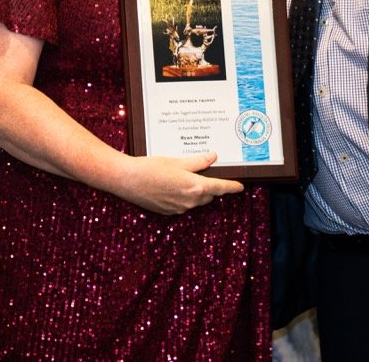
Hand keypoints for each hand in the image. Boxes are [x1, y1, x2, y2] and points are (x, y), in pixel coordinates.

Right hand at [111, 152, 243, 214]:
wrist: (128, 180)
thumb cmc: (151, 168)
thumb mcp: (178, 161)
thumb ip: (198, 161)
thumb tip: (212, 157)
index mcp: (195, 187)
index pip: (220, 188)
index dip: (232, 187)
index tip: (240, 187)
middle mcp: (190, 201)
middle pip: (208, 195)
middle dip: (210, 185)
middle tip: (205, 172)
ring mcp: (179, 208)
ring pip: (195, 200)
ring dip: (195, 190)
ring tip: (183, 176)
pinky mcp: (168, 211)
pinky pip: (182, 204)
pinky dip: (182, 196)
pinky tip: (171, 185)